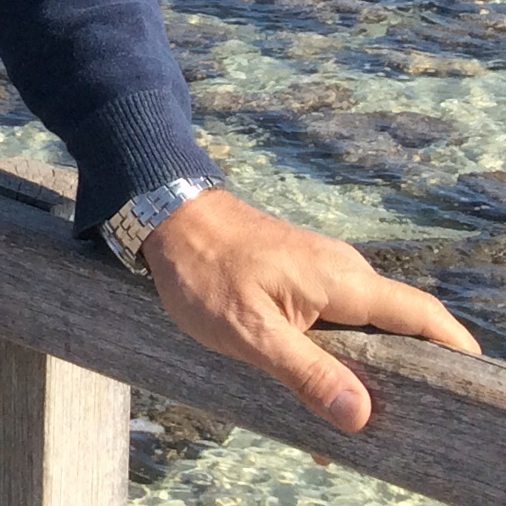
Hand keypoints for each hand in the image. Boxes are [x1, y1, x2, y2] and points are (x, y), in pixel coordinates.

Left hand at [142, 188, 482, 431]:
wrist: (166, 213)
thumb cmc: (202, 269)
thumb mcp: (248, 330)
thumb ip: (304, 371)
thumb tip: (360, 414)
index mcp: (343, 281)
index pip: (422, 315)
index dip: (455, 349)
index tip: (473, 389)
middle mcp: (344, 273)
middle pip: (400, 329)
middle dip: (409, 377)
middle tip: (404, 427)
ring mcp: (324, 272)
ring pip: (367, 328)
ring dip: (369, 370)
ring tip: (355, 423)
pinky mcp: (303, 277)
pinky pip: (338, 319)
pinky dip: (340, 353)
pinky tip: (320, 388)